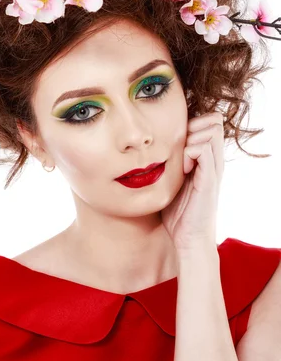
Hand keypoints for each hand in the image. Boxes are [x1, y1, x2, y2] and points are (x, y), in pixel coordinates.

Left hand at [160, 111, 224, 252]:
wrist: (188, 239)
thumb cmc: (178, 213)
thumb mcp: (172, 180)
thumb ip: (170, 162)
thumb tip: (147, 147)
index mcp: (206, 159)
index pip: (209, 121)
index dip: (193, 122)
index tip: (177, 141)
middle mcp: (214, 160)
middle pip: (214, 120)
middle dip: (194, 125)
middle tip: (180, 145)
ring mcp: (214, 169)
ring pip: (212, 129)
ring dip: (193, 137)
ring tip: (182, 158)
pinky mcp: (210, 180)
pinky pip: (205, 150)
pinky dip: (191, 152)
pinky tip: (183, 168)